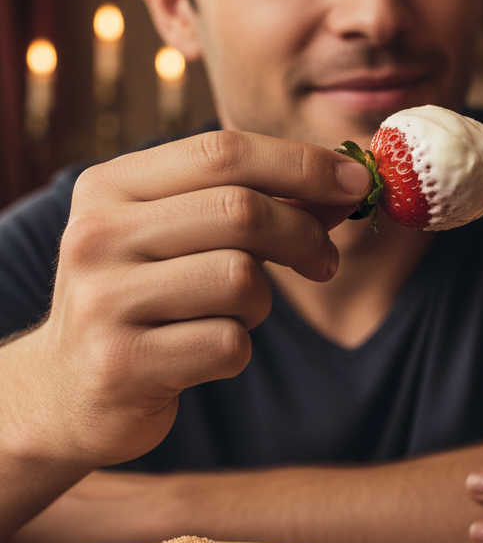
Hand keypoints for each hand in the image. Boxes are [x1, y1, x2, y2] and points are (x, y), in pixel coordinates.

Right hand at [21, 131, 370, 469]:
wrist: (66, 390)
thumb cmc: (141, 301)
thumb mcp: (176, 238)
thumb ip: (247, 203)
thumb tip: (343, 183)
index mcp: (111, 187)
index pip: (223, 152)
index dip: (302, 164)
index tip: (356, 181)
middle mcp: (98, 235)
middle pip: (241, 211)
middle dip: (305, 235)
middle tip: (324, 260)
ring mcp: (104, 300)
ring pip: (241, 279)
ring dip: (261, 303)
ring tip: (234, 315)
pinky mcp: (123, 363)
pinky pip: (229, 344)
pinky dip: (236, 350)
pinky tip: (202, 353)